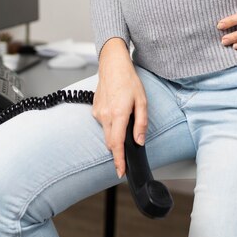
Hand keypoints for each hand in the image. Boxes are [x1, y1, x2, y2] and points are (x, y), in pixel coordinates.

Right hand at [93, 38, 147, 178]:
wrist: (113, 65)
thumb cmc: (128, 80)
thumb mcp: (142, 101)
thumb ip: (142, 123)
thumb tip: (139, 140)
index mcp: (118, 114)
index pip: (116, 144)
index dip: (119, 160)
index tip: (120, 171)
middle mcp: (105, 115)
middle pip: (110, 142)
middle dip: (118, 151)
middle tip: (125, 156)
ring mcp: (98, 113)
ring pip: (106, 133)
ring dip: (115, 134)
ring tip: (125, 119)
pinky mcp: (95, 110)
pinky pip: (103, 124)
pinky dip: (111, 124)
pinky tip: (117, 112)